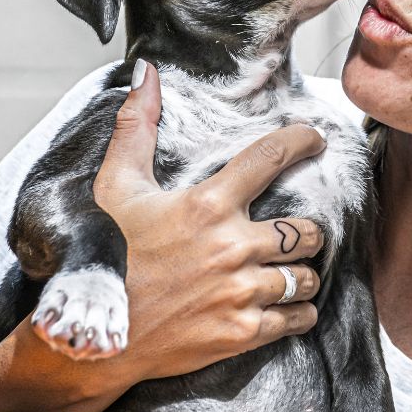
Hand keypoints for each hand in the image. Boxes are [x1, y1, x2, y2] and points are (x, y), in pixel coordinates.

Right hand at [91, 60, 326, 386]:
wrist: (95, 339)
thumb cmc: (106, 256)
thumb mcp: (116, 188)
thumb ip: (135, 129)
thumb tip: (145, 73)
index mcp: (207, 204)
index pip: (270, 157)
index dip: (301, 142)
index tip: (316, 140)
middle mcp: (232, 246)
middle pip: (305, 230)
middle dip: (306, 231)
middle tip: (294, 234)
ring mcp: (240, 292)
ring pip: (306, 276)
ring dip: (303, 273)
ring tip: (289, 271)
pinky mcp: (243, 332)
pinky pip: (297, 316)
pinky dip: (299, 310)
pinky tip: (288, 305)